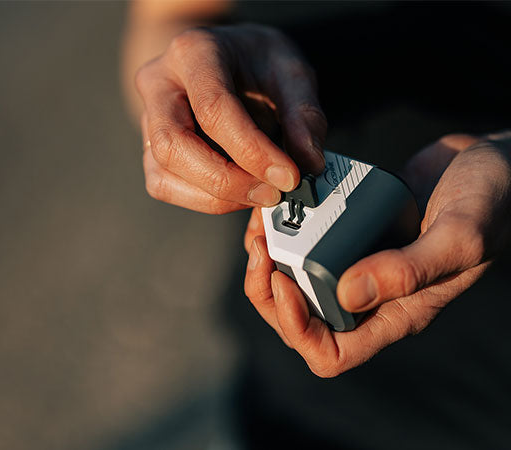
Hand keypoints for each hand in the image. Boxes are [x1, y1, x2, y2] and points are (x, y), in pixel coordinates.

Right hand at [135, 24, 326, 213]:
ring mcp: (147, 120)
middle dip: (227, 181)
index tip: (288, 177)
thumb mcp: (290, 70)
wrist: (227, 58)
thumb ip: (303, 115)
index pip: (213, 109)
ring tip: (258, 192)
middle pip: (173, 146)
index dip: (251, 151)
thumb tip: (308, 164)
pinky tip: (238, 192)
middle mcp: (159, 85)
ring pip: (163, 176)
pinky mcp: (150, 150)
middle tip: (272, 193)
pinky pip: (165, 187)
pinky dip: (205, 200)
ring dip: (216, 197)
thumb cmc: (255, 62)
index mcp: (193, 52)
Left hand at [244, 133, 510, 376]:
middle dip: (268, 288)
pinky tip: (283, 201)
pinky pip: (308, 241)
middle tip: (258, 245)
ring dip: (270, 256)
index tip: (281, 281)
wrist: (490, 162)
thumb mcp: (459, 236)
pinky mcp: (353, 231)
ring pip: (297, 279)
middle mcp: (371, 294)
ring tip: (261, 222)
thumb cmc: (492, 202)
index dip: (295, 328)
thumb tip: (346, 296)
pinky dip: (287, 226)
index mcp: (396, 313)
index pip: (330, 352)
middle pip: (301, 318)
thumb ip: (409, 270)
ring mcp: (360, 261)